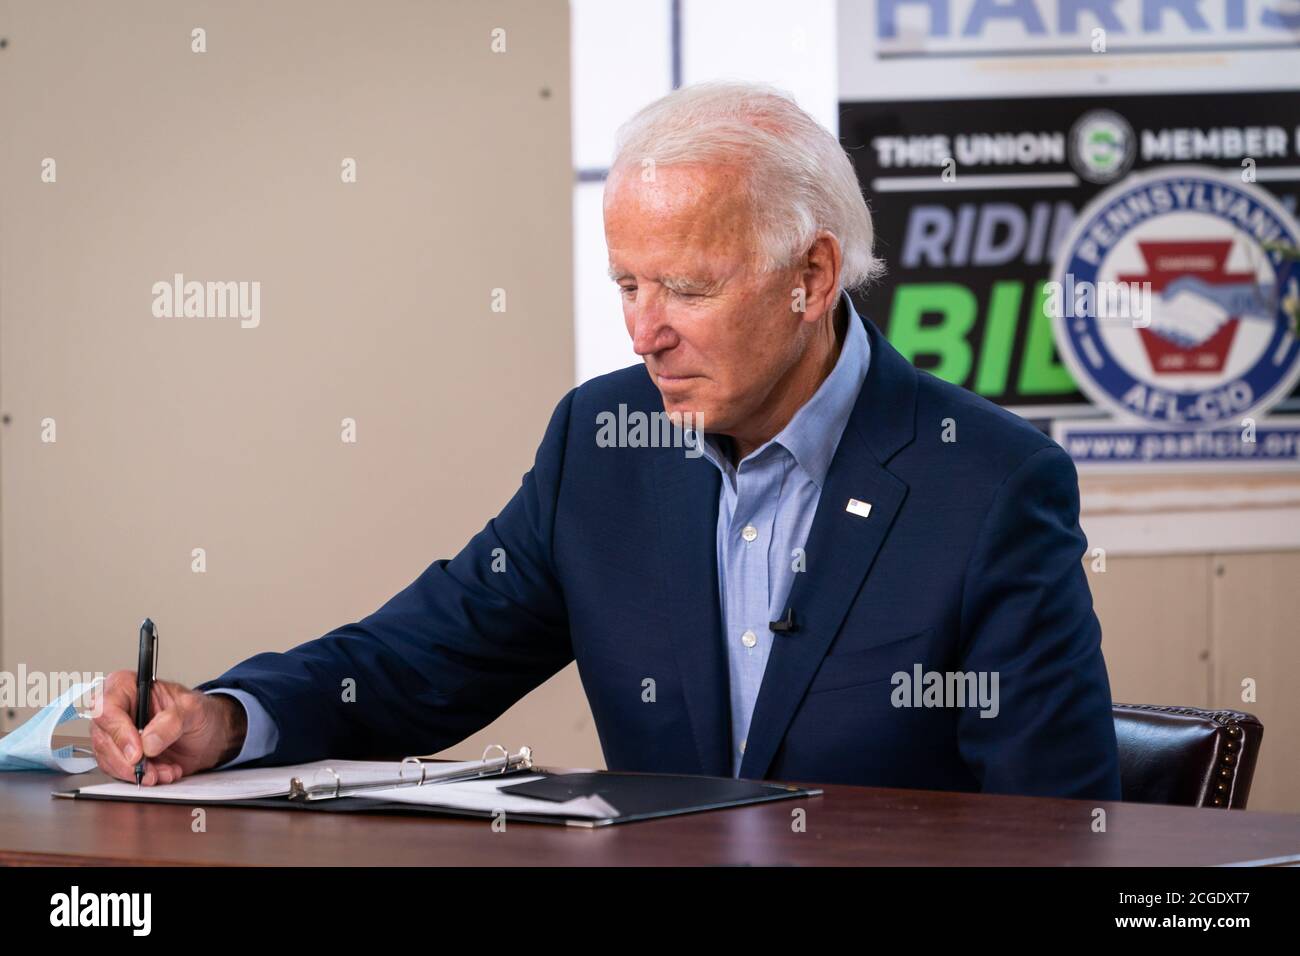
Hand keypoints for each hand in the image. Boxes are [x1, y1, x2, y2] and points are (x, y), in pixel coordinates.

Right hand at [88, 671, 247, 784]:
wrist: (208, 735)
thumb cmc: (198, 713)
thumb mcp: (193, 710)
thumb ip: (172, 721)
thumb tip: (148, 742)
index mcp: (128, 687)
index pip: (107, 708)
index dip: (119, 733)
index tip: (138, 752)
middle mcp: (117, 710)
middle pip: (104, 739)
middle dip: (128, 761)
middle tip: (150, 771)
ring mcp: (116, 735)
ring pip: (108, 759)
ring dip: (137, 772)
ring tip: (164, 772)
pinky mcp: (121, 756)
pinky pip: (119, 772)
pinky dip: (141, 778)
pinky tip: (163, 773)